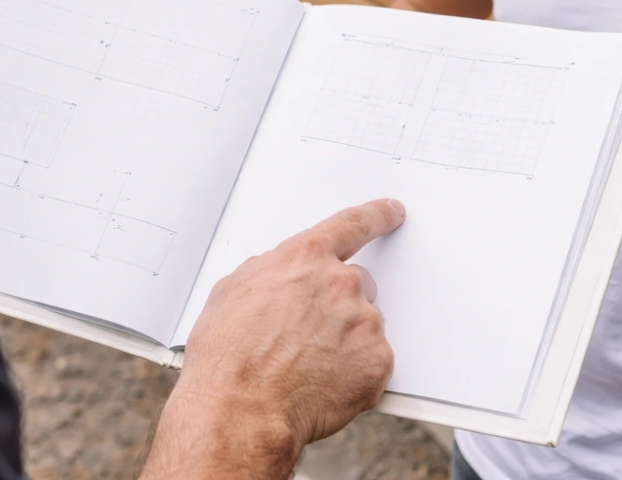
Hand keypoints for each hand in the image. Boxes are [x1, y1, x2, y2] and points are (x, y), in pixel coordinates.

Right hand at [142, 199, 405, 479]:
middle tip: (308, 335)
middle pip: (359, 283)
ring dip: (346, 340)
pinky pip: (373, 362)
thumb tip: (281, 277)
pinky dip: (355, 374)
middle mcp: (341, 283)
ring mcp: (363, 322)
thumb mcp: (232, 292)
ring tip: (307, 366)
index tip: (392, 212)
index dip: (376, 216)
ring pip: (365, 325)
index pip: (352, 224)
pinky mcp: (377, 362)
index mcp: (305, 258)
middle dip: (339, 304)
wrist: (241, 410)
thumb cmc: (228, 358)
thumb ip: (269, 272)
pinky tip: (323, 385)